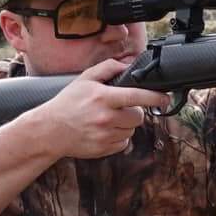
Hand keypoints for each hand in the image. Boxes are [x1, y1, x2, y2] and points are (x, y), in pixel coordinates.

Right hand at [33, 58, 169, 158]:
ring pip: (132, 130)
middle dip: (134, 111)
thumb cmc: (67, 103)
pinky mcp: (104, 149)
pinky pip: (124, 142)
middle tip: (119, 108)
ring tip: (107, 119)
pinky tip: (104, 130)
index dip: (154, 97)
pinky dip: (119, 137)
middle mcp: (105, 118)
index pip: (136, 96)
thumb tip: (128, 66)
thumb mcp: (84, 79)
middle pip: (138, 116)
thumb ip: (107, 68)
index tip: (165, 98)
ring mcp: (105, 135)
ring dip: (125, 124)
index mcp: (103, 98)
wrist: (50, 130)